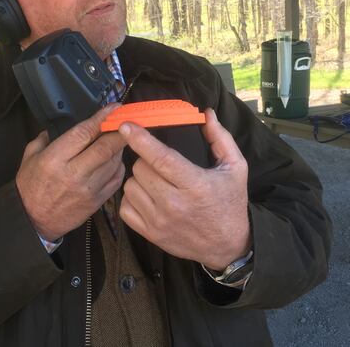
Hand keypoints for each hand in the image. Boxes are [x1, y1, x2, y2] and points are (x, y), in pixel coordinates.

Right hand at [16, 104, 126, 241]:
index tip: (114, 107)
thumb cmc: (30, 187)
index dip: (102, 118)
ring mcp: (88, 189)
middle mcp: (74, 173)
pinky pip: (116, 179)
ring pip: (114, 162)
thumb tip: (59, 126)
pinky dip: (119, 166)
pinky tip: (114, 160)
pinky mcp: (97, 202)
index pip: (85, 133)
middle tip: (128, 120)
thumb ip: (44, 139)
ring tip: (119, 139)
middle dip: (120, 131)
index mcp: (55, 159)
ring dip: (120, 148)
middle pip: (106, 147)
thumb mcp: (30, 157)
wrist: (33, 221)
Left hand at [118, 108, 250, 270]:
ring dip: (138, 179)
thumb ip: (220, 138)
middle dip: (145, 159)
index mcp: (194, 185)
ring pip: (130, 186)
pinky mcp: (150, 234)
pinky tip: (147, 197)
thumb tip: (206, 113)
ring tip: (155, 181)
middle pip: (140, 168)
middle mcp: (174, 204)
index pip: (161, 158)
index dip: (140, 139)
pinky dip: (132, 199)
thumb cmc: (229, 203)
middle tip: (158, 163)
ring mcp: (159, 221)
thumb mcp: (235, 168)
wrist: (228, 246)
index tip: (126, 126)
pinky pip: (125, 207)